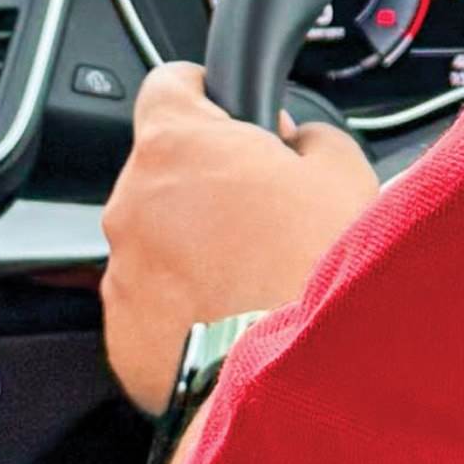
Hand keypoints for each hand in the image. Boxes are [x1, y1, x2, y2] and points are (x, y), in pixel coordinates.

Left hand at [99, 63, 379, 414]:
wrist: (293, 380)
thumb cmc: (315, 270)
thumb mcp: (343, 172)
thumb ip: (311, 136)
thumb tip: (295, 141)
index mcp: (177, 145)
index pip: (167, 83)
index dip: (202, 90)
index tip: (225, 108)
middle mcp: (132, 200)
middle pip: (162, 170)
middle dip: (205, 181)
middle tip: (262, 211)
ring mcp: (120, 269)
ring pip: (155, 238)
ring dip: (192, 246)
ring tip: (252, 277)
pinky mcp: (121, 332)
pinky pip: (151, 302)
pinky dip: (182, 305)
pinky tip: (232, 319)